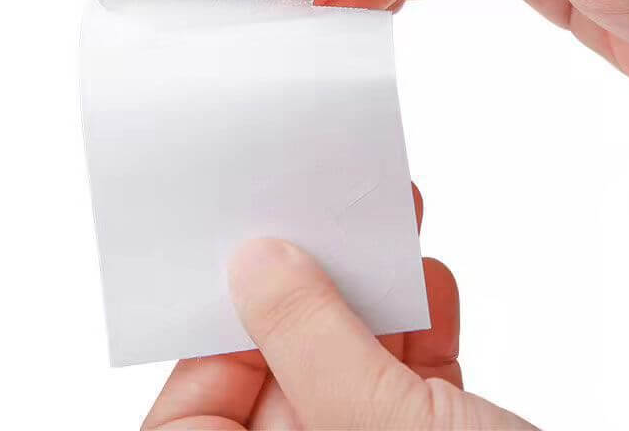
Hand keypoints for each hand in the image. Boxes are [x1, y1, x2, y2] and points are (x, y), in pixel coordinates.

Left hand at [143, 188, 535, 429]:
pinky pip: (412, 386)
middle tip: (326, 218)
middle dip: (313, 294)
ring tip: (386, 229)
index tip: (255, 258)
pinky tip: (430, 285)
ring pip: (354, 372)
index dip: (220, 332)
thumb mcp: (374, 428)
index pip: (199, 413)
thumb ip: (309, 342)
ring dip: (376, 299)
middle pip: (283, 377)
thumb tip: (258, 263)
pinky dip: (424, 331)